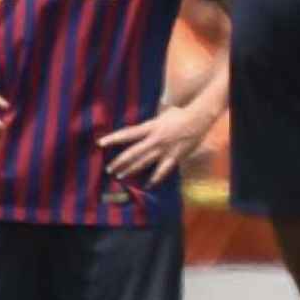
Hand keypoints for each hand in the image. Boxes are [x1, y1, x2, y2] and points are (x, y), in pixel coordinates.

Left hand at [98, 105, 216, 186]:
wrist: (199, 119)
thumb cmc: (181, 114)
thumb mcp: (163, 114)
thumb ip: (151, 122)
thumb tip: (143, 124)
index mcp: (151, 127)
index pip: (128, 134)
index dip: (113, 138)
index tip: (100, 143)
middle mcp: (155, 140)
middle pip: (133, 152)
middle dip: (119, 161)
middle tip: (109, 168)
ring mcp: (164, 150)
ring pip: (144, 163)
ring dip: (131, 170)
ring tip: (120, 176)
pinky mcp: (174, 157)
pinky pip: (162, 171)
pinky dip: (155, 179)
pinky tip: (148, 185)